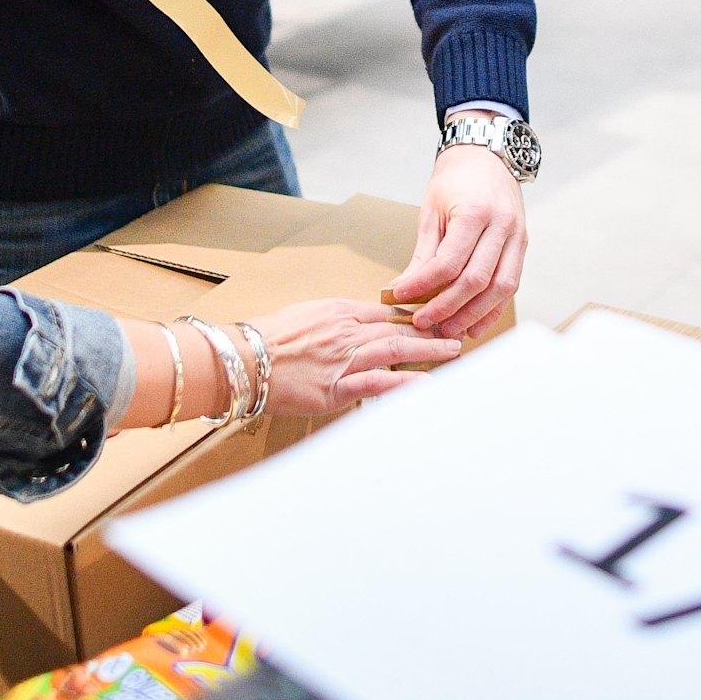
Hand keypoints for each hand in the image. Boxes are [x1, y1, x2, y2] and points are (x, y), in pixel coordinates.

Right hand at [249, 298, 463, 412]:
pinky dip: (403, 382)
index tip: (437, 318)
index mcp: (340, 311)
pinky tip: (424, 384)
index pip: (387, 311)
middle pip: (398, 328)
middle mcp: (346, 331)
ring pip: (394, 349)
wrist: (242, 360)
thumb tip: (361, 325)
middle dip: (431, 330)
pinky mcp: (335, 388)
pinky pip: (376, 383)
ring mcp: (342, 359)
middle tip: (457, 331)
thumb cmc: (268, 339)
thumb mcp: (307, 315)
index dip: (416, 315)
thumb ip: (337, 320)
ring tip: (453, 352)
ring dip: (428, 350)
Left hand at [387, 146, 526, 338]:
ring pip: (501, 288)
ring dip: (474, 315)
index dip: (424, 285)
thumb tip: (402, 289)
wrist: (486, 157)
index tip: (400, 296)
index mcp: (475, 212)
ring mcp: (518, 237)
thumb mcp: (431, 211)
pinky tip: (474, 325)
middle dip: (448, 308)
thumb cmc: (455, 180)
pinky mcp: (523, 246)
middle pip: (477, 280)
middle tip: (424, 322)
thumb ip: (423, 254)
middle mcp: (502, 226)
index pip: (449, 262)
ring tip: (449, 330)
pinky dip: (493, 309)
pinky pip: (512, 285)